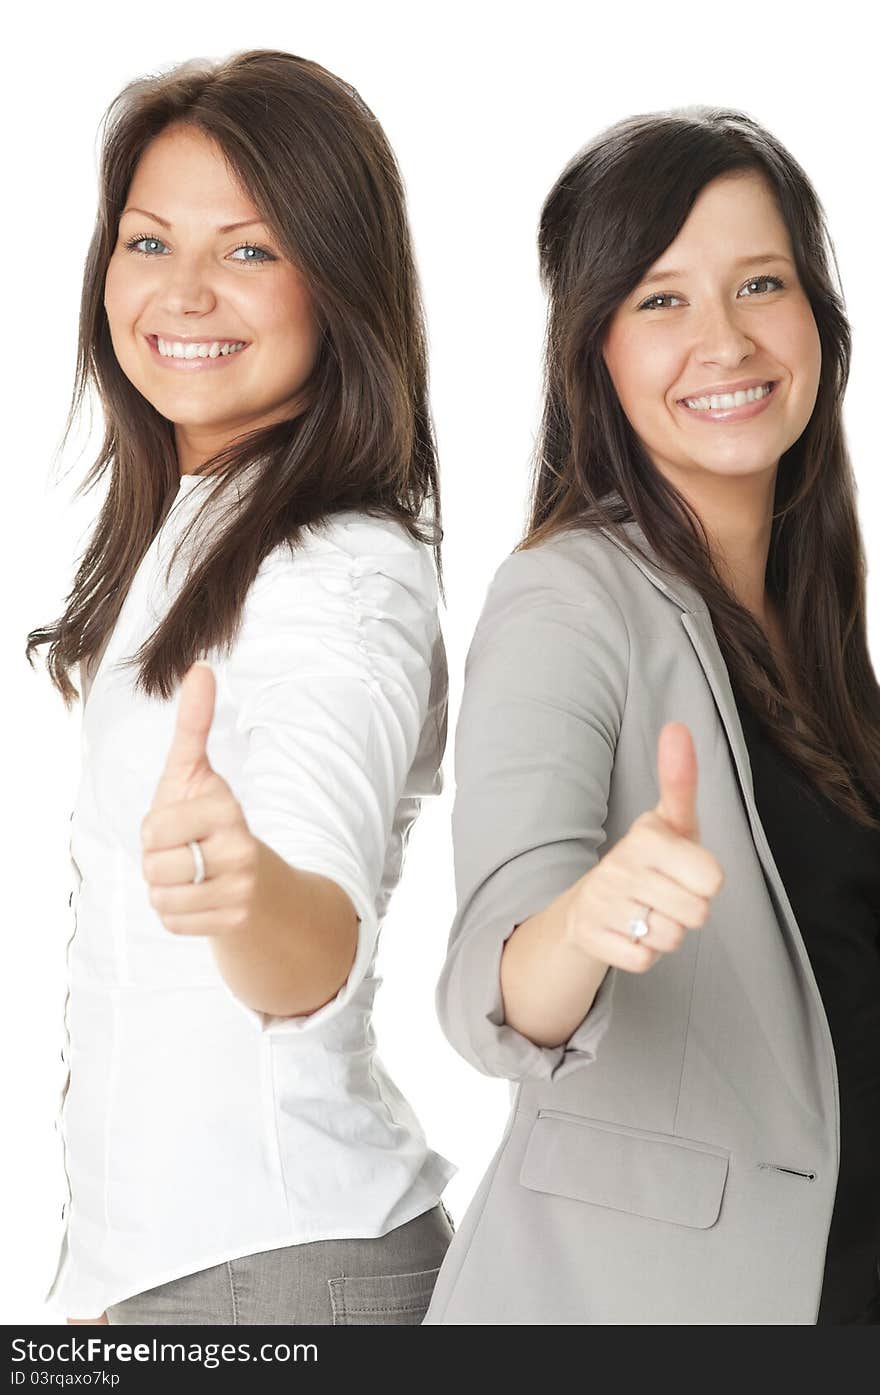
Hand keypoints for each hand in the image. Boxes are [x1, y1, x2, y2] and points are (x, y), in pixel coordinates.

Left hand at [140, 661, 258, 936]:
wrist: (253, 878)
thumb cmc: (209, 817)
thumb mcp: (195, 770)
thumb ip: (194, 723)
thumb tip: (200, 667)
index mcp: (227, 810)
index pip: (154, 829)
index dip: (154, 829)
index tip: (179, 824)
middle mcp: (240, 851)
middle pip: (155, 866)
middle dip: (157, 861)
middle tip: (184, 851)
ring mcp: (240, 890)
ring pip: (161, 898)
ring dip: (164, 889)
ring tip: (190, 875)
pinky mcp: (233, 923)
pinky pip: (172, 921)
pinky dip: (175, 913)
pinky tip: (198, 899)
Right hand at [560, 722, 724, 972]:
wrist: (590, 902)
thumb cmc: (650, 859)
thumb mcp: (671, 820)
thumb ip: (680, 779)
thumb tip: (678, 726)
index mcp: (647, 838)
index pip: (713, 880)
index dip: (706, 881)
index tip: (684, 870)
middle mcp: (620, 867)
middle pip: (696, 913)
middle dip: (688, 910)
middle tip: (666, 894)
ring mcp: (603, 903)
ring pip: (670, 939)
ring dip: (665, 933)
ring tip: (647, 912)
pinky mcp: (591, 937)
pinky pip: (643, 961)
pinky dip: (643, 954)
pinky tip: (629, 932)